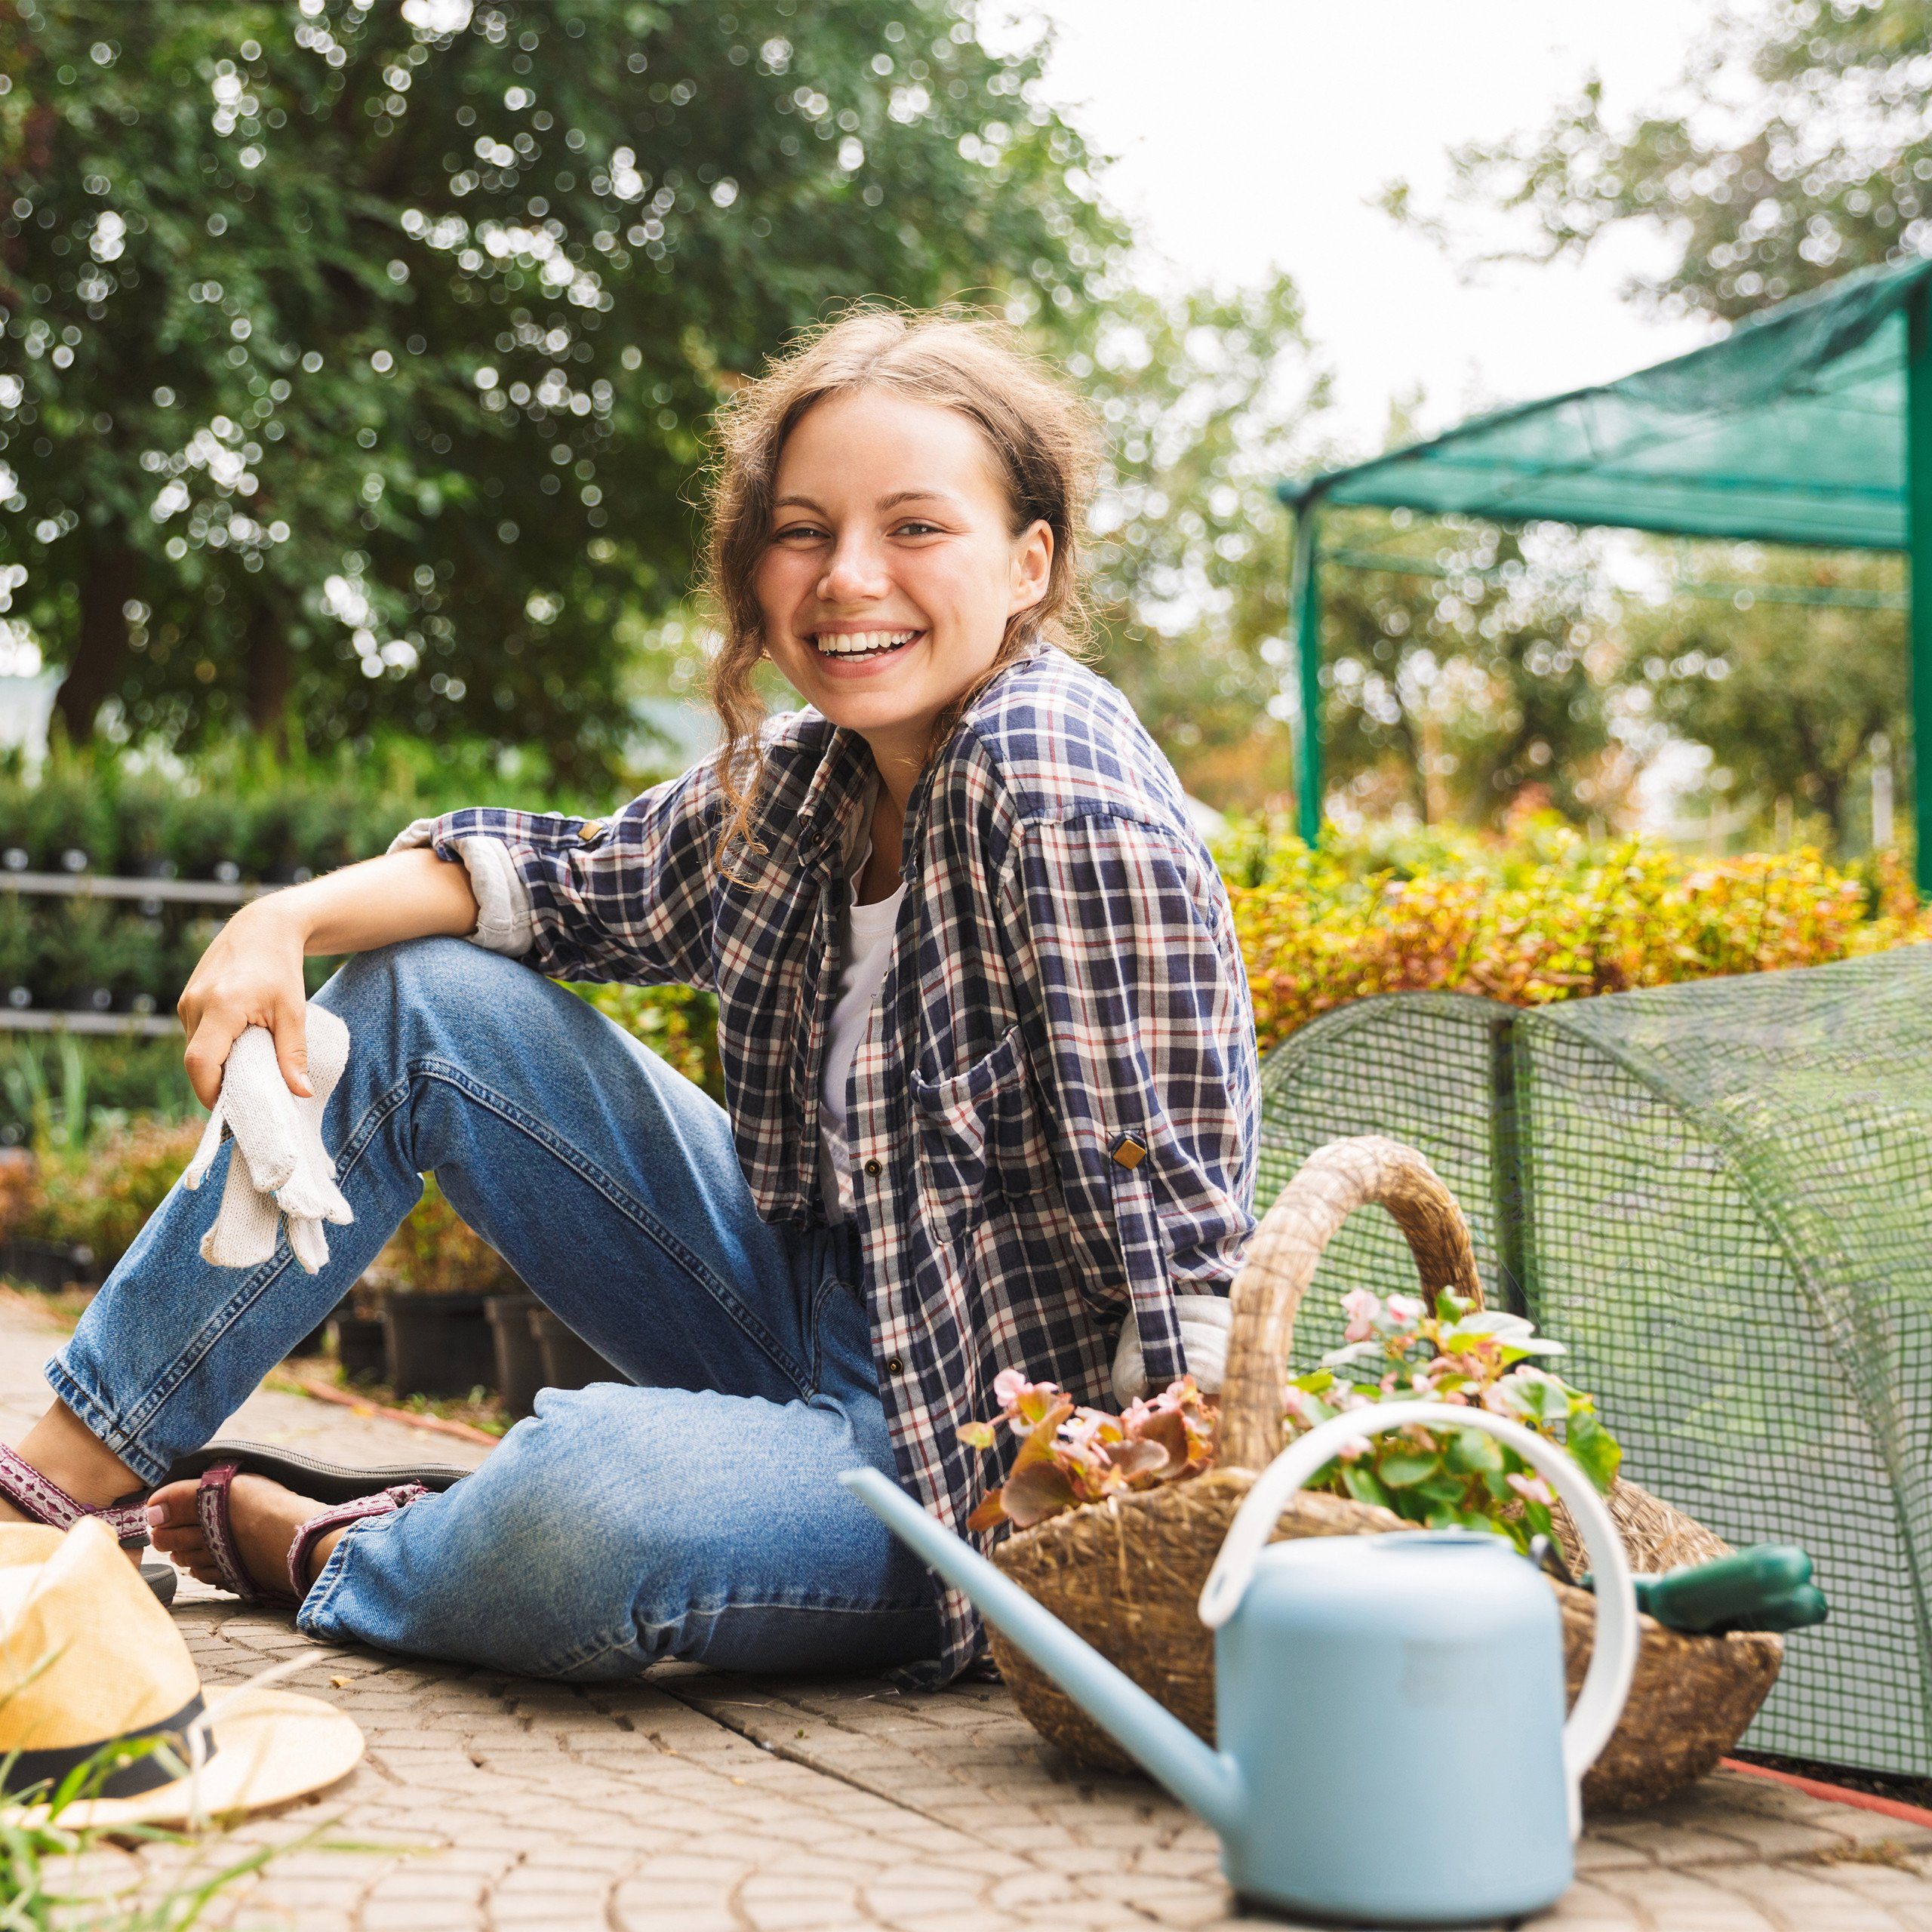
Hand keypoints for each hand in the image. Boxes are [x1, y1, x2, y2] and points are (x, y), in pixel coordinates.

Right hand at [177, 895, 314, 1108]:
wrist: (262, 927)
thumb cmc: (281, 967)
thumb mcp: (293, 1011)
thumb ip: (293, 1054)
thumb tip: (301, 1094)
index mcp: (221, 1006)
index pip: (201, 1063)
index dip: (210, 1092)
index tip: (232, 1108)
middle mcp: (195, 1004)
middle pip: (196, 1061)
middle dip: (217, 1083)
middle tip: (247, 1096)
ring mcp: (187, 1001)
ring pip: (194, 1049)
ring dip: (217, 1064)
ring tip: (249, 1067)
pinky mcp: (187, 1000)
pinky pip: (195, 1036)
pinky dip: (213, 1048)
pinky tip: (238, 1047)